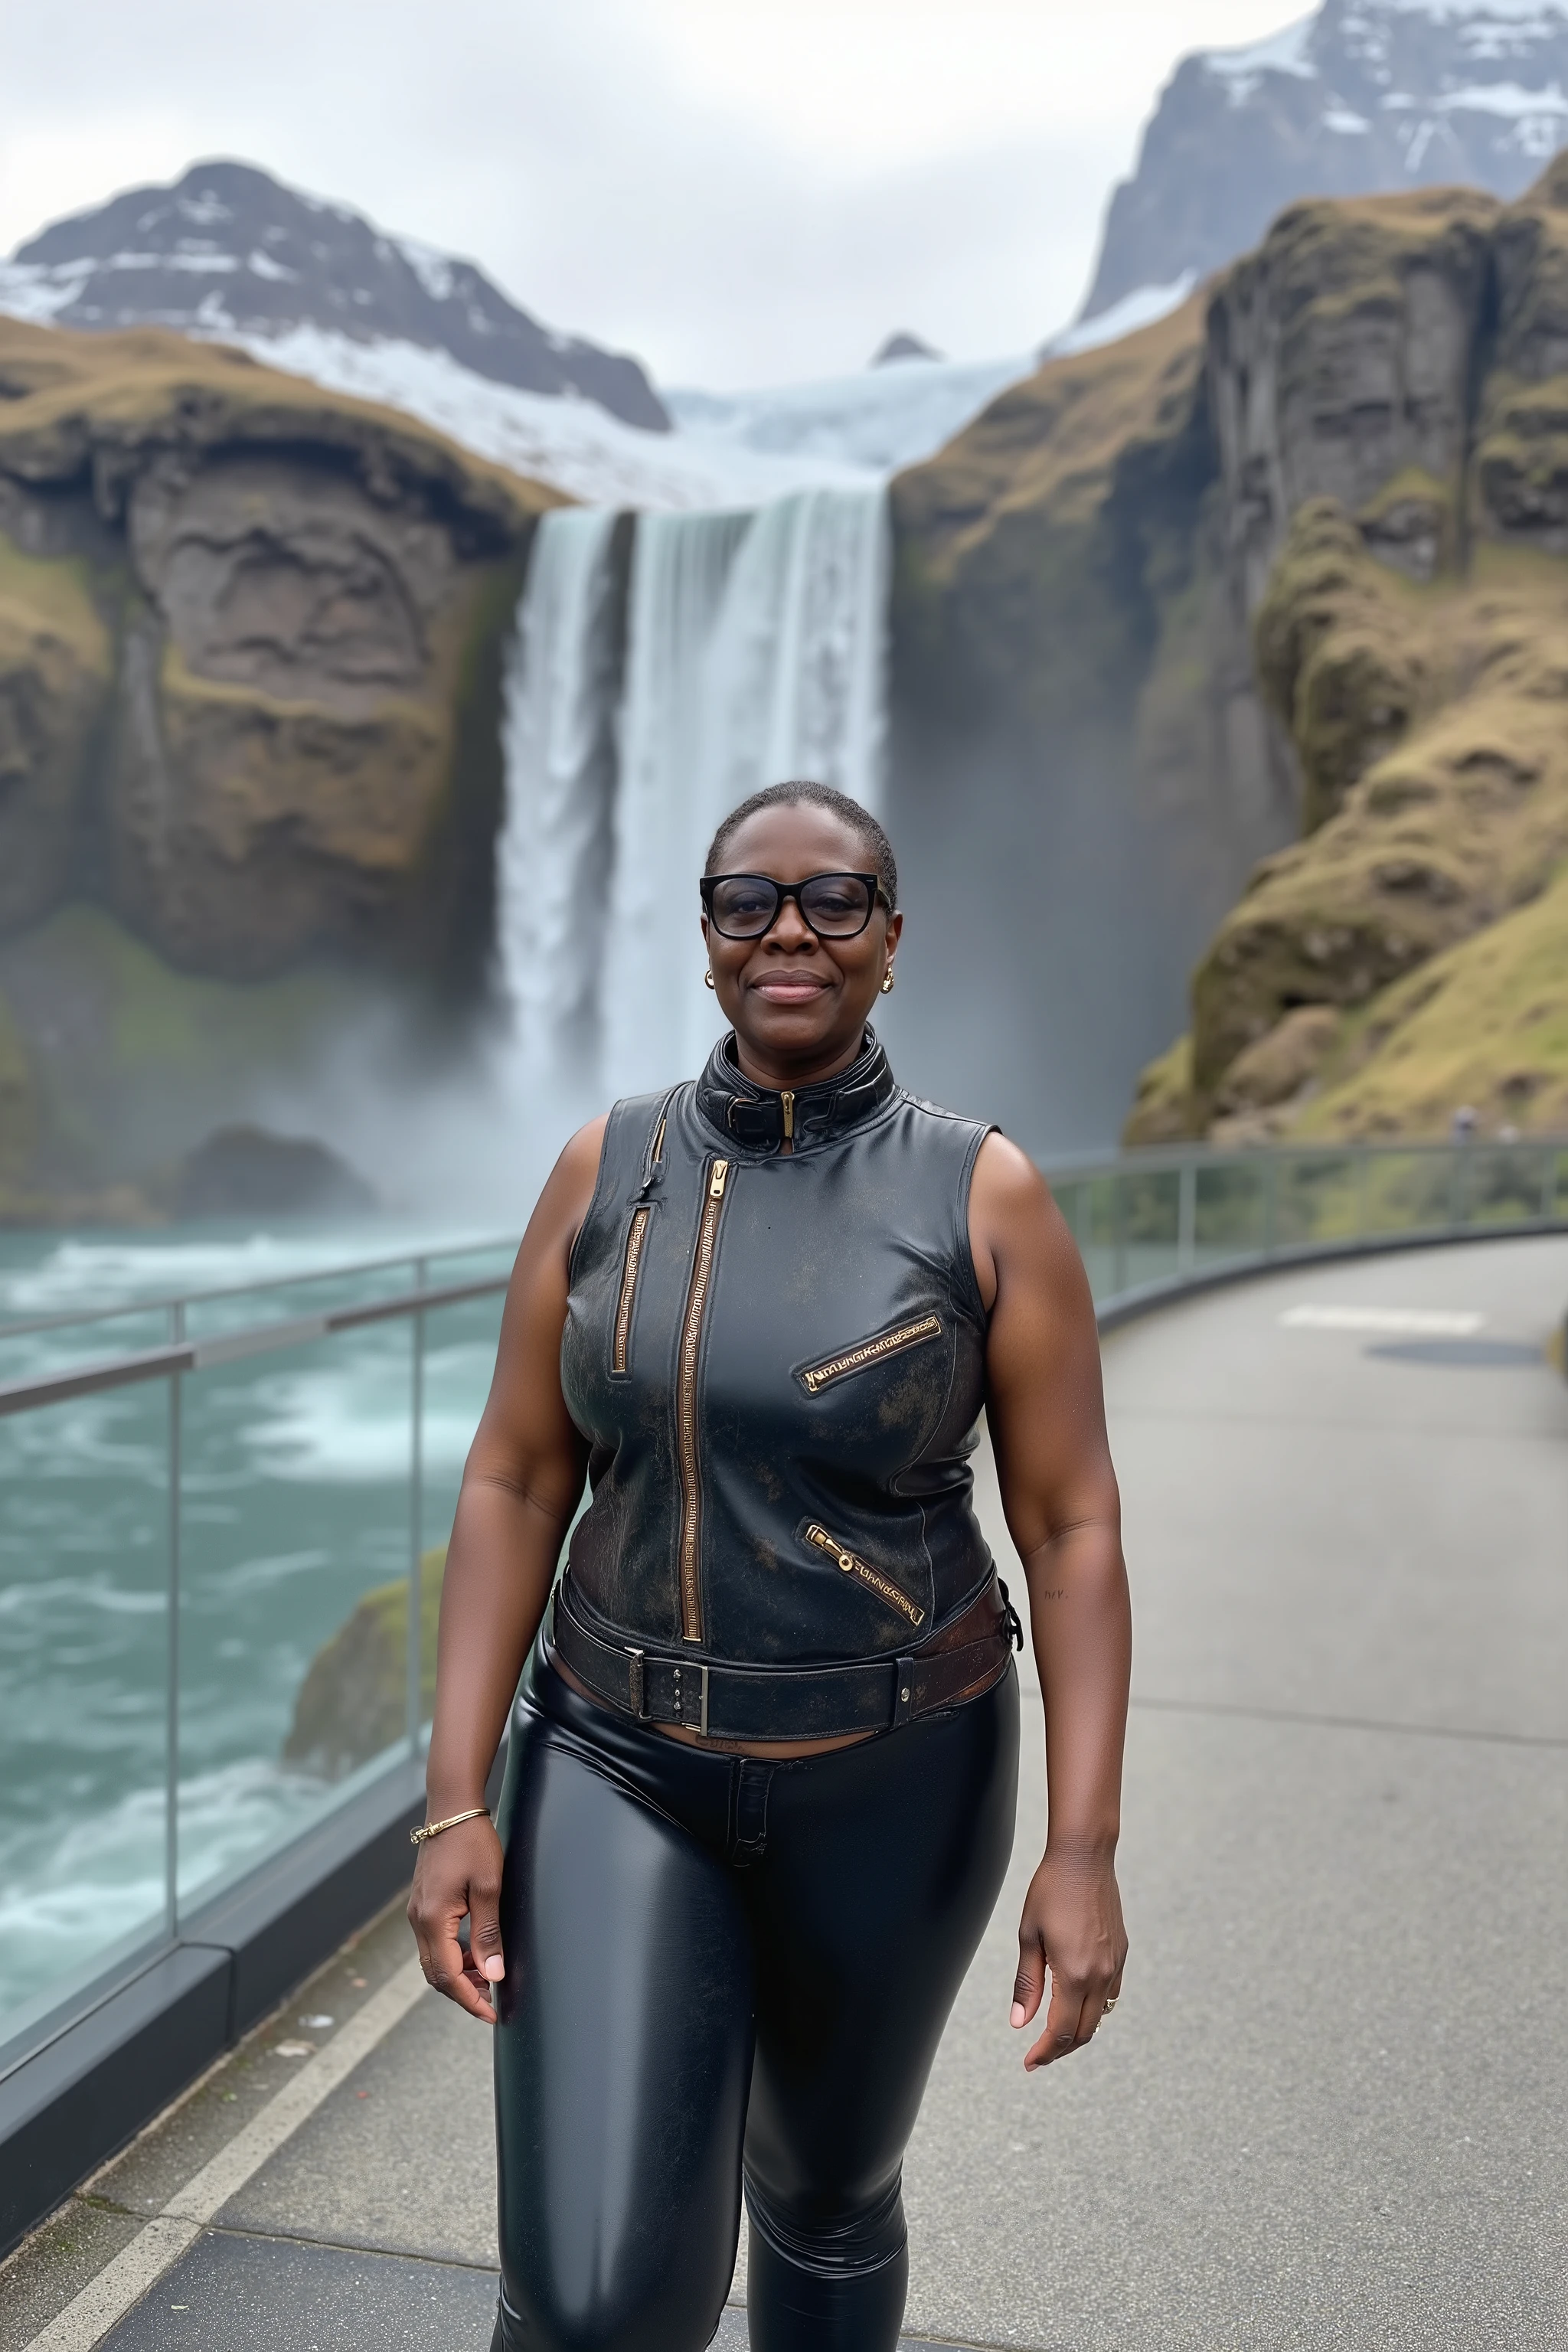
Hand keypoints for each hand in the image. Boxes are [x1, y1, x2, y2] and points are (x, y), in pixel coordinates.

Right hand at [407, 1815, 506, 2021]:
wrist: (451, 1809)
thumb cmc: (473, 1842)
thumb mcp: (489, 1887)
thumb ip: (489, 1934)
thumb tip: (493, 1975)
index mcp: (433, 1919)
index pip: (448, 1976)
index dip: (469, 2000)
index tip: (491, 2014)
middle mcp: (418, 1920)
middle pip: (436, 1974)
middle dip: (463, 1992)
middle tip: (492, 2001)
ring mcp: (418, 1911)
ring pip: (434, 1959)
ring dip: (459, 1974)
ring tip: (488, 1976)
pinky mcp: (423, 1903)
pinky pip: (434, 1941)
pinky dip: (454, 1954)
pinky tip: (475, 1951)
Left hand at [1010, 1844, 1125, 2070]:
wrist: (1084, 1857)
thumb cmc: (1050, 1891)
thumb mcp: (1029, 1936)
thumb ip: (1027, 1983)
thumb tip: (1020, 2024)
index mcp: (1074, 1973)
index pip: (1061, 2031)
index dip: (1044, 2052)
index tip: (1028, 2063)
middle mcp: (1100, 1975)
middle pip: (1084, 2031)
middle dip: (1060, 2049)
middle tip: (1038, 2056)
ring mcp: (1115, 1965)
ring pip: (1100, 2016)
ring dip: (1078, 2031)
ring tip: (1053, 2033)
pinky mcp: (1121, 1953)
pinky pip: (1110, 1994)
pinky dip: (1093, 2008)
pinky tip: (1074, 2002)